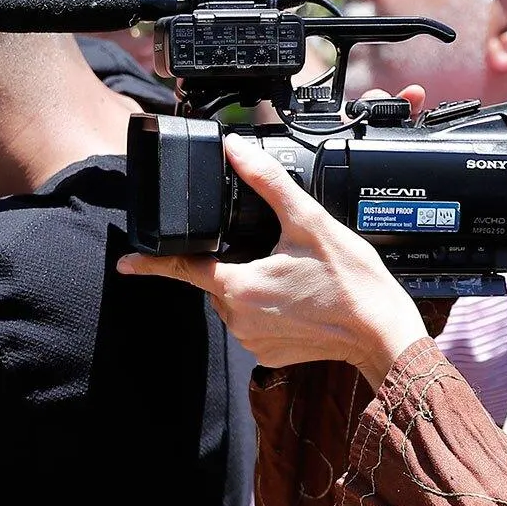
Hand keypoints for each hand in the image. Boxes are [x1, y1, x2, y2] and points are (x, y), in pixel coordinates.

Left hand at [117, 131, 429, 384]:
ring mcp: (253, 341)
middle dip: (237, 261)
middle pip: (217, 279)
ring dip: (255, 284)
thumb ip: (267, 183)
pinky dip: (271, 308)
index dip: (150, 263)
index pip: (181, 269)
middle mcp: (237, 319)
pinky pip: (255, 323)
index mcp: (238, 286)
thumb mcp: (308, 221)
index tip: (125, 263)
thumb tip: (237, 151)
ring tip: (298, 277)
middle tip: (281, 255)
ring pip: (237, 300)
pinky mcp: (268, 355)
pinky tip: (301, 298)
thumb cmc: (351, 281)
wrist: (381, 333)